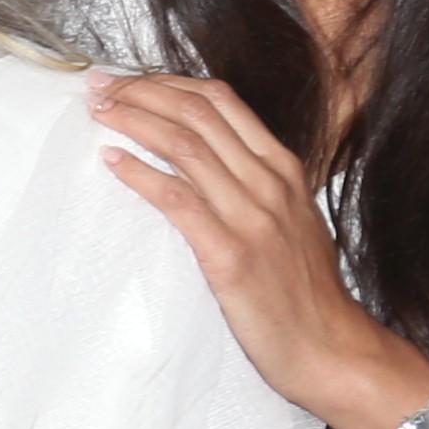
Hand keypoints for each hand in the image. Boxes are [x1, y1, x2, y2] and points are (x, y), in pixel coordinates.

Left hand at [86, 72, 428, 428]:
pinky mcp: (230, 254)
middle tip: (99, 87)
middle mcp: (270, 182)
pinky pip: (179, 200)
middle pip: (197, 113)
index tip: (129, 80)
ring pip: (186, 146)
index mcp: (283, 169)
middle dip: (142, 91)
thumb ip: (256, 187)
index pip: (221, 102)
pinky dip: (141, 173)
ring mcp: (252, 216)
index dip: (169, 83)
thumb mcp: (291, 222)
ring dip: (134, 121)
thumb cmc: (303, 293)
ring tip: (98, 111)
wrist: (329, 347)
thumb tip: (212, 164)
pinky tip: (112, 160)